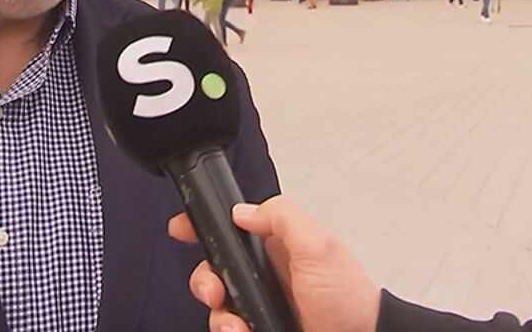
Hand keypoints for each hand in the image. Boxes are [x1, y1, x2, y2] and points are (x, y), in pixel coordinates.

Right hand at [168, 196, 380, 331]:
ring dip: (219, 315)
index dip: (203, 227)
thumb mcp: (319, 246)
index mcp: (276, 246)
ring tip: (236, 325)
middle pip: (214, 270)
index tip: (182, 230)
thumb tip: (242, 211)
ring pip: (218, 305)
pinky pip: (229, 329)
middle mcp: (264, 275)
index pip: (231, 228)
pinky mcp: (259, 327)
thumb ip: (282, 218)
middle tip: (215, 292)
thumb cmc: (349, 299)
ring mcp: (260, 305)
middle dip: (205, 280)